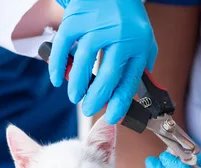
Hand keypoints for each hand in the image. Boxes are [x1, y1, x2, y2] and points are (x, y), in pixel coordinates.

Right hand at [50, 0, 156, 123]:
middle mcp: (118, 37)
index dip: (120, 103)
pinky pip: (63, 50)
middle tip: (89, 110)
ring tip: (75, 97)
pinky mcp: (76, 22)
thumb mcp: (143, 37)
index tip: (113, 118)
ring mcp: (95, 29)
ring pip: (83, 66)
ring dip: (77, 87)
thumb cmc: (126, 15)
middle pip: (106, 78)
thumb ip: (141, 63)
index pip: (129, 81)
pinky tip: (57, 79)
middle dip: (95, 100)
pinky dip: (57, 68)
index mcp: (137, 45)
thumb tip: (134, 93)